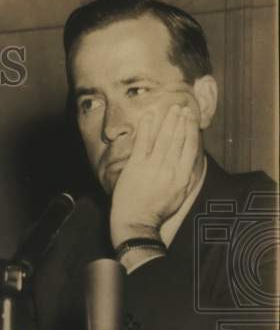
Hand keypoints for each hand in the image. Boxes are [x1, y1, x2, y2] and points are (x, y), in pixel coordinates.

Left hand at [109, 102, 200, 246]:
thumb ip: (187, 176)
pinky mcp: (136, 166)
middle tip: (181, 107)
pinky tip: (149, 116)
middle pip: (178, 139)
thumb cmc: (157, 211)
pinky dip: (146, 128)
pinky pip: (142, 143)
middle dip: (180, 120)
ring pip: (163, 138)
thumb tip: (193, 160)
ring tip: (170, 108)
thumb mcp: (180, 196)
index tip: (191, 117)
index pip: (190, 147)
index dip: (191, 129)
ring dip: (167, 120)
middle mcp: (170, 169)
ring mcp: (153, 167)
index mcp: (183, 176)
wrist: (136, 222)